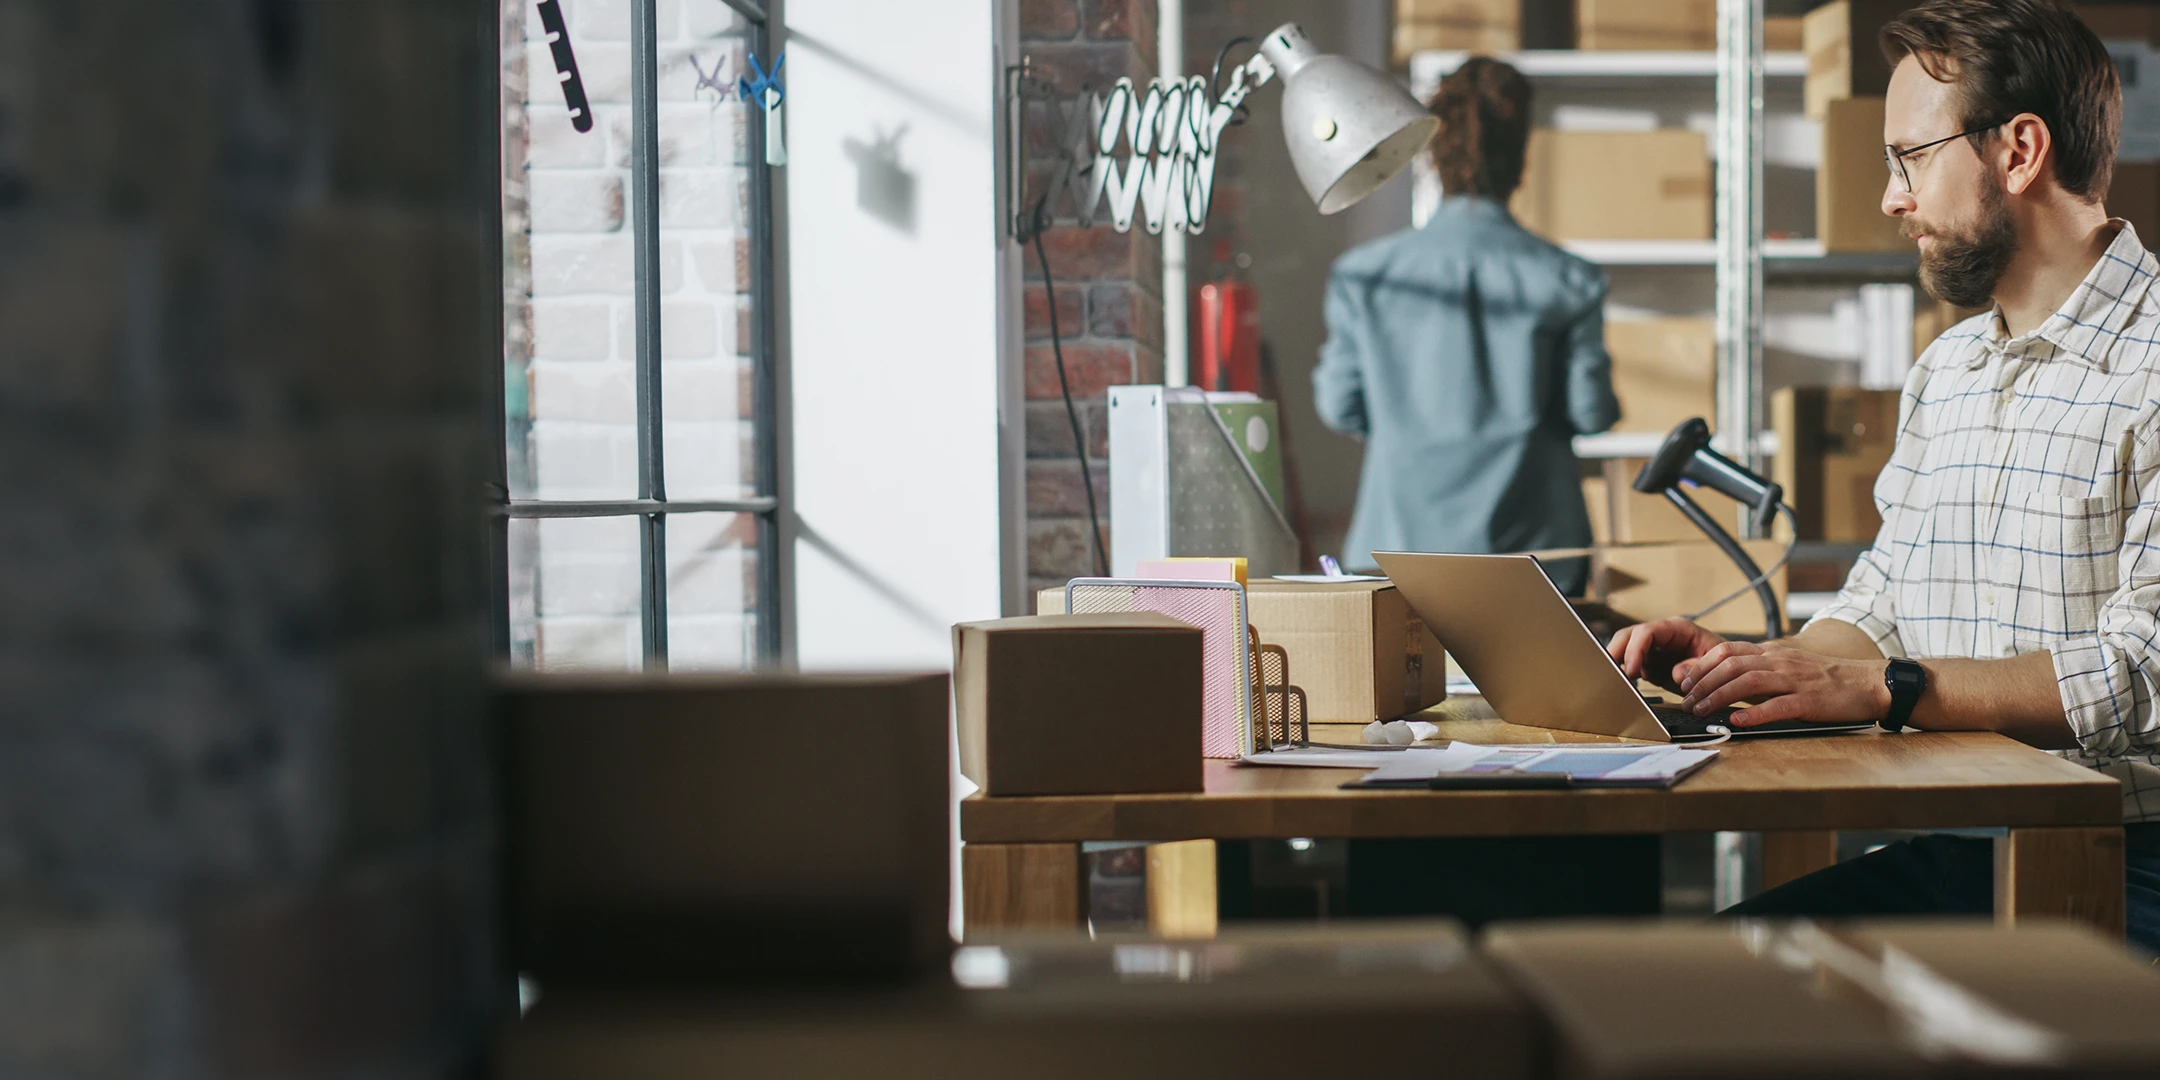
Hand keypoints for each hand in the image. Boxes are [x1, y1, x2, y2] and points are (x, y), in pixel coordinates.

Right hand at [1607, 617, 1727, 692]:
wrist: (1727, 673)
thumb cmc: (1724, 662)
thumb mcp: (1717, 663)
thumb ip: (1697, 666)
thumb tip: (1676, 672)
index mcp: (1677, 629)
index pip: (1647, 631)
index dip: (1635, 649)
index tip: (1631, 670)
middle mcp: (1661, 636)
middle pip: (1628, 636)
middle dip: (1616, 652)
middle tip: (1609, 672)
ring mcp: (1653, 649)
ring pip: (1624, 649)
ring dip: (1617, 663)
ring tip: (1615, 681)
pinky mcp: (1650, 664)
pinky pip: (1630, 666)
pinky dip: (1624, 675)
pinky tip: (1624, 686)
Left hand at [1679, 642, 1891, 726]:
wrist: (1868, 683)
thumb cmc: (1826, 679)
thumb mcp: (1787, 667)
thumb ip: (1758, 670)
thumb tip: (1724, 680)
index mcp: (1772, 653)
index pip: (1727, 651)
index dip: (1701, 665)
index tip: (1683, 680)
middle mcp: (1780, 662)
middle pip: (1731, 665)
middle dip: (1703, 683)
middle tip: (1685, 701)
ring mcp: (1794, 680)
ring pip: (1748, 682)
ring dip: (1719, 696)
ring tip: (1700, 711)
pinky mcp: (1809, 701)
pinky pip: (1777, 705)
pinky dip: (1754, 713)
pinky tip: (1737, 720)